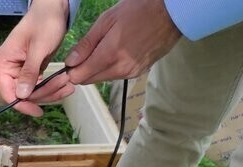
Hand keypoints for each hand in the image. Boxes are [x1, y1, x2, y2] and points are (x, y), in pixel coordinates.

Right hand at [0, 0, 74, 115]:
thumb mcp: (38, 48)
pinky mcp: (31, 70)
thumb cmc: (44, 23)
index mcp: (3, 64)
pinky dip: (52, 86)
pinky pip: (39, 85)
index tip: (38, 111)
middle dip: (44, 94)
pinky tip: (65, 83)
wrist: (52, 10)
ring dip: (51, 91)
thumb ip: (29, 73)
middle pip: (22, 94)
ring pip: (32, 92)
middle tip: (66, 87)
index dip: (22, 104)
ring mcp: (19, 70)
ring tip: (70, 85)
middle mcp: (8, 69)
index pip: (8, 93)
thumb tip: (21, 95)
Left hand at [65, 0, 181, 84]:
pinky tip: (118, 51)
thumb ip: (87, 44)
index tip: (73, 59)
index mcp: (110, 56)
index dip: (71, 70)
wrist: (172, 12)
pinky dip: (111, 67)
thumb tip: (70, 62)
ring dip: (97, 68)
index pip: (79, 77)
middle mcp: (121, 69)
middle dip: (83, 70)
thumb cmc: (138, 10)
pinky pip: (117, 75)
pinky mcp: (140, 72)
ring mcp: (132, 72)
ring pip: (103, 78)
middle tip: (87, 51)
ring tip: (104, 47)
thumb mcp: (106, 21)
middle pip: (89, 80)